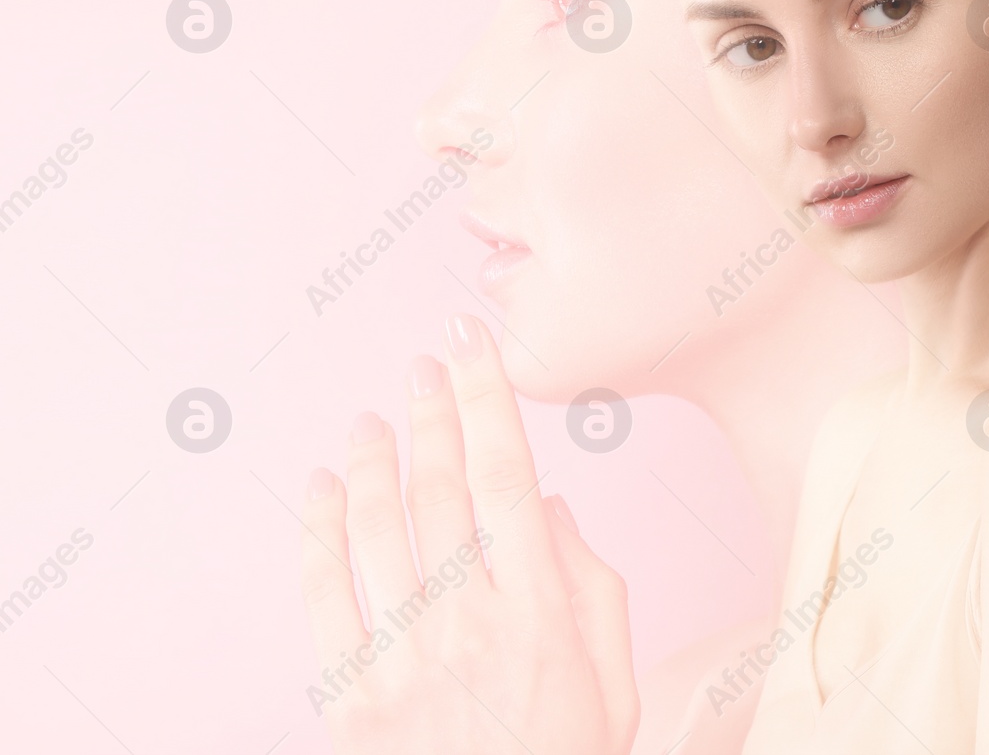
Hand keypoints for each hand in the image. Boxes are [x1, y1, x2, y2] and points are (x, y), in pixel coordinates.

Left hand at [300, 313, 638, 754]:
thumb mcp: (617, 682)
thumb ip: (593, 587)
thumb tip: (552, 508)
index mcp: (539, 612)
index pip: (505, 478)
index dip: (485, 401)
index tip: (471, 348)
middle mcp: (467, 621)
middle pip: (438, 490)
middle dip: (430, 414)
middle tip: (422, 363)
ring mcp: (403, 656)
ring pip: (376, 530)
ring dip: (372, 461)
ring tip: (370, 418)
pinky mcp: (354, 693)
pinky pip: (324, 596)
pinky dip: (317, 533)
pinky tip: (321, 490)